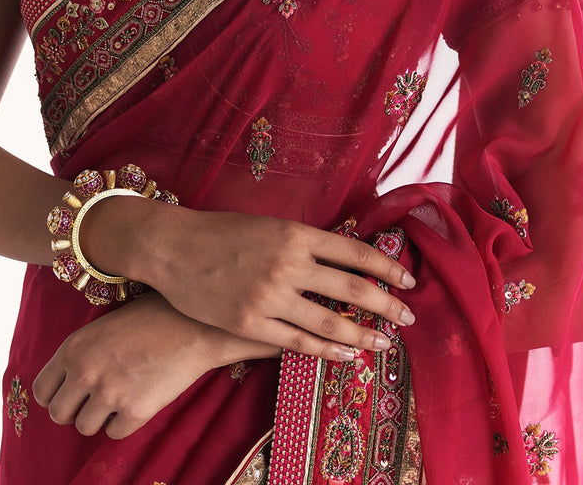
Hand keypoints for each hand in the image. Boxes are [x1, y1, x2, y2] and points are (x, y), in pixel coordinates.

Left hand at [32, 293, 278, 439]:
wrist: (193, 324)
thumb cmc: (153, 316)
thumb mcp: (105, 324)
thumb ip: (83, 351)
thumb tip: (70, 377)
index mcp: (74, 347)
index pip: (41, 389)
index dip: (56, 394)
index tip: (70, 394)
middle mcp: (85, 372)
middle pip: (59, 415)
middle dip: (75, 410)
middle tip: (94, 401)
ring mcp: (109, 394)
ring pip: (84, 427)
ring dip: (99, 418)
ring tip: (119, 399)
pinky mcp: (134, 412)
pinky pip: (114, 433)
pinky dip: (124, 423)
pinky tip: (138, 401)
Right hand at [91, 204, 417, 360]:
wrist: (173, 248)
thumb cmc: (223, 232)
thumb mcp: (270, 225)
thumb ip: (306, 242)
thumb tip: (346, 256)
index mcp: (296, 234)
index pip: (356, 252)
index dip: (388, 269)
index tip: (409, 282)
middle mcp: (288, 264)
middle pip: (351, 289)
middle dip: (387, 305)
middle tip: (409, 318)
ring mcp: (269, 296)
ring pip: (329, 323)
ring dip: (363, 335)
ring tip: (384, 344)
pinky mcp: (250, 323)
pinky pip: (297, 343)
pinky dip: (327, 352)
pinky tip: (346, 356)